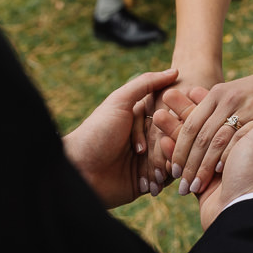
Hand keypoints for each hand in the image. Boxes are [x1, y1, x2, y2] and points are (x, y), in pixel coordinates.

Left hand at [62, 68, 178, 207]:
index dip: (175, 118)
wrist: (77, 171)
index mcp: (144, 118)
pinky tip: (151, 180)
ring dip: (166, 163)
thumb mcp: (118, 102)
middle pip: (175, 137)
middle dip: (168, 144)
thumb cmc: (95, 133)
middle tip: (151, 150)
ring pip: (174, 158)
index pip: (172, 115)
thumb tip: (174, 71)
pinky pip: (166, 179)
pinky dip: (163, 178)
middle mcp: (149, 138)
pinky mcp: (147, 181)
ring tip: (150, 167)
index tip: (169, 123)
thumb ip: (145, 83)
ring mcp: (149, 160)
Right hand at [152, 63, 252, 196]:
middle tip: (166, 96)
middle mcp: (231, 149)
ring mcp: (215, 166)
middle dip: (183, 112)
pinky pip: (184, 164)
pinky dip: (172, 152)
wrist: (243, 211)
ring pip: (190, 143)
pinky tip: (160, 139)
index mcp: (245, 135)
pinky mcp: (202, 183)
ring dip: (174, 129)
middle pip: (202, 126)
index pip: (219, 113)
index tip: (188, 87)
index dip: (204, 101)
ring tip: (157, 115)